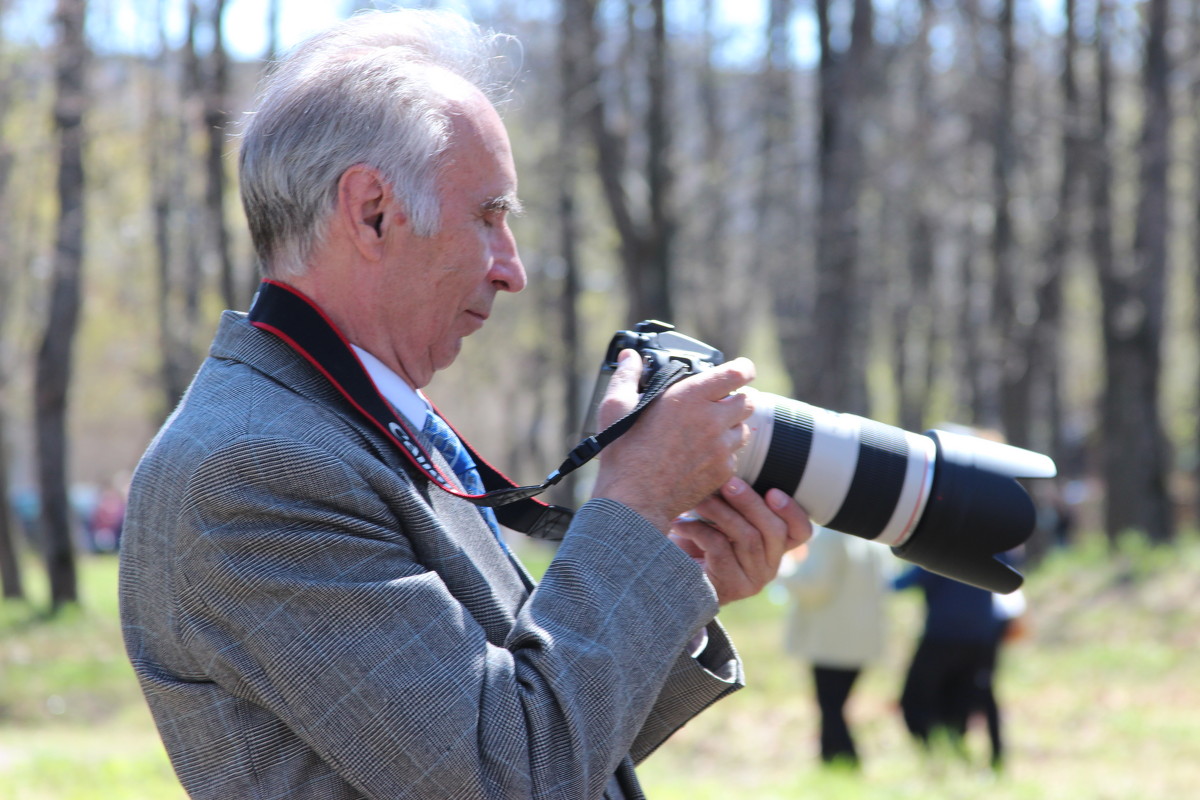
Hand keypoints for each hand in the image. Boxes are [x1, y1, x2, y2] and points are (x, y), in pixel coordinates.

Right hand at [591, 349, 755, 532]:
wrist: (635, 501)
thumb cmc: (623, 453)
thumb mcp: (615, 406)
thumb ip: (627, 375)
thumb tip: (629, 358)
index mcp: (690, 398)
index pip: (736, 373)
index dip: (743, 368)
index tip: (741, 370)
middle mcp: (712, 421)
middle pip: (748, 400)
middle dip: (739, 397)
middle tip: (722, 400)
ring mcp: (721, 448)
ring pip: (743, 429)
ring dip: (732, 425)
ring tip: (709, 430)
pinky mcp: (723, 472)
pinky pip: (733, 456)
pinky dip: (723, 453)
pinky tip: (702, 455)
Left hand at [668, 478, 811, 604]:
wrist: (670, 572)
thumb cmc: (698, 538)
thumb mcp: (722, 516)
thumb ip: (736, 501)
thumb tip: (731, 470)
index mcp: (775, 546)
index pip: (800, 532)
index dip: (792, 511)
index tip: (773, 491)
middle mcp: (770, 566)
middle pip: (774, 531)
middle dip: (750, 502)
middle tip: (727, 483)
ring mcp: (753, 579)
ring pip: (747, 537)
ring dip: (720, 512)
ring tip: (699, 499)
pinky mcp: (731, 587)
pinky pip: (720, 549)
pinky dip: (698, 530)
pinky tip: (680, 524)